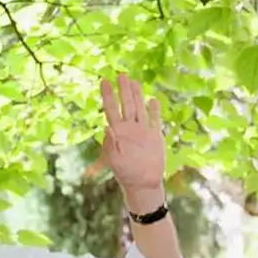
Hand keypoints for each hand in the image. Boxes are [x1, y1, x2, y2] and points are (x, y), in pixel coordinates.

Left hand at [99, 73, 164, 195]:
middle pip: (126, 105)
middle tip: (120, 75)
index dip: (107, 95)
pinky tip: (152, 100)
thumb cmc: (125, 173)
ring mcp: (142, 131)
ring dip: (137, 95)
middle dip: (123, 90)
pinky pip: (154, 120)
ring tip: (134, 82)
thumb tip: (107, 127)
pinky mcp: (154, 136)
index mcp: (118, 132)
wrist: (143, 183)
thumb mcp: (114, 160)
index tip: (103, 81)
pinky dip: (153, 110)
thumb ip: (110, 144)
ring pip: (139, 108)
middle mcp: (129, 128)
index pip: (111, 109)